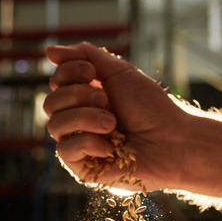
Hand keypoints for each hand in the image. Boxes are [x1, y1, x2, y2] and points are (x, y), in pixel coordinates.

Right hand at [42, 42, 190, 191]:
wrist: (172, 140)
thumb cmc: (151, 108)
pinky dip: (87, 142)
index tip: (92, 73)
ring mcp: (80, 146)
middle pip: (50, 103)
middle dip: (78, 96)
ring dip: (84, 118)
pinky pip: (64, 151)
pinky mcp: (83, 169)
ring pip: (54, 126)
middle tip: (107, 100)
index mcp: (86, 98)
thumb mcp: (119, 73)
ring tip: (112, 123)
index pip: (56, 82)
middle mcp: (79, 121)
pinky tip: (109, 147)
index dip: (69, 72)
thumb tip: (49, 51)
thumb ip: (86, 56)